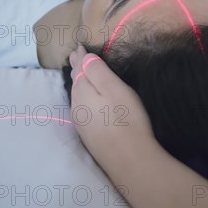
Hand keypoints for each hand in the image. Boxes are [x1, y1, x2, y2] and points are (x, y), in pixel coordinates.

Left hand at [69, 44, 155, 176]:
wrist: (131, 161)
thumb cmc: (127, 119)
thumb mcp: (114, 89)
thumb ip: (97, 71)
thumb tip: (83, 57)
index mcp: (82, 92)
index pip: (79, 69)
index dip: (80, 57)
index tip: (79, 46)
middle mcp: (77, 107)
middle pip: (76, 82)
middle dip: (77, 68)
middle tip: (77, 55)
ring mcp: (82, 123)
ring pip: (78, 96)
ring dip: (79, 82)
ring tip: (80, 73)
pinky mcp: (90, 135)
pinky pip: (82, 108)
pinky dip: (84, 97)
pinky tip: (88, 99)